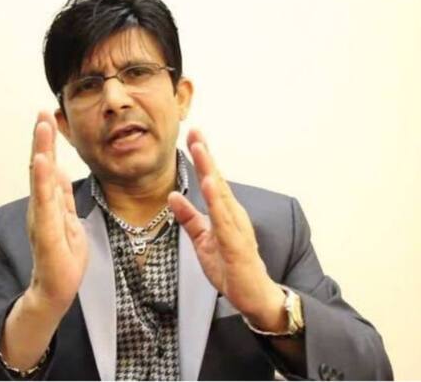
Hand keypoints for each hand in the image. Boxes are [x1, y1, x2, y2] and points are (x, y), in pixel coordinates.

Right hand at [26, 110, 87, 313]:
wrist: (55, 289)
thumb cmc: (62, 257)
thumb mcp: (68, 219)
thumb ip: (61, 196)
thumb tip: (58, 170)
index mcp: (49, 203)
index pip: (48, 167)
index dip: (47, 142)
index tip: (48, 117)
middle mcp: (40, 207)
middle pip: (40, 167)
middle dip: (42, 139)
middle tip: (42, 112)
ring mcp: (41, 218)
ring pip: (40, 180)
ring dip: (41, 151)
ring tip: (42, 127)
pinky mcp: (45, 232)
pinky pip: (44, 203)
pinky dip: (43, 181)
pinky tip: (44, 162)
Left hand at [168, 130, 286, 330]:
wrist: (253, 295)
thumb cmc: (230, 266)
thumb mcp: (202, 239)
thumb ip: (189, 218)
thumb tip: (172, 195)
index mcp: (225, 212)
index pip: (212, 180)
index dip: (202, 157)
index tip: (192, 136)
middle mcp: (233, 214)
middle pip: (217, 179)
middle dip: (206, 155)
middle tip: (195, 131)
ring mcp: (236, 228)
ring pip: (221, 195)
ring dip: (211, 171)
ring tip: (201, 150)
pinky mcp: (237, 244)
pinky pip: (225, 221)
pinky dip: (217, 202)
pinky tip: (210, 186)